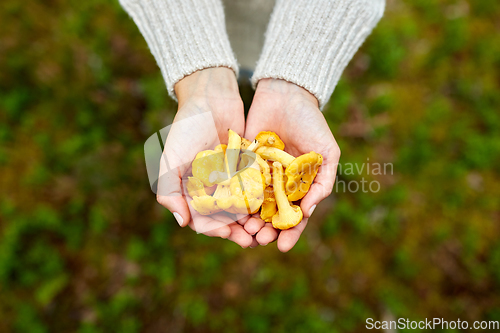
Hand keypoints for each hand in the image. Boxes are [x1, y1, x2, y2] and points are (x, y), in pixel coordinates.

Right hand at [156, 67, 254, 246]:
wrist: (210, 97)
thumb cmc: (186, 128)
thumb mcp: (172, 159)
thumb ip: (170, 191)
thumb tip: (182, 223)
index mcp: (193, 191)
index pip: (204, 218)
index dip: (216, 229)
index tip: (229, 234)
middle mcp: (213, 188)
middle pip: (227, 218)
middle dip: (239, 230)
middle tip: (254, 240)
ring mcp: (232, 178)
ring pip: (244, 207)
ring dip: (253, 220)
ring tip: (266, 229)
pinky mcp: (249, 167)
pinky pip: (257, 188)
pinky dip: (264, 200)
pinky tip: (274, 207)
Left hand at [245, 78, 340, 251]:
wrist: (286, 94)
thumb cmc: (311, 122)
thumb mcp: (327, 151)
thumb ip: (323, 181)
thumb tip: (309, 211)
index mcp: (300, 186)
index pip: (295, 216)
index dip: (290, 233)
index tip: (282, 247)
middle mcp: (279, 185)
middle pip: (271, 215)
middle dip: (265, 230)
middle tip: (258, 239)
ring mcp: (260, 175)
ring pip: (252, 205)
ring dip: (248, 221)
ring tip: (244, 230)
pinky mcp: (242, 163)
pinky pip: (237, 184)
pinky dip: (234, 199)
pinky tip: (229, 210)